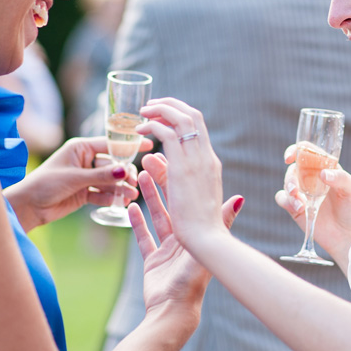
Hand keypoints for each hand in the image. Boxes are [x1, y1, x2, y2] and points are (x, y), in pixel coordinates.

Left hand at [5, 136, 152, 232]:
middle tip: (134, 182)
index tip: (147, 145)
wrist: (29, 207)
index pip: (109, 144)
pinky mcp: (85, 193)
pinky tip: (121, 202)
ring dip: (120, 188)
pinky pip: (103, 193)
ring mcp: (86, 177)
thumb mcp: (75, 178)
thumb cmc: (46, 184)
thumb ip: (101, 176)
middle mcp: (85, 161)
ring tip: (131, 195)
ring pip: (109, 181)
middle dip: (124, 173)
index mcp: (80, 148)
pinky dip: (111, 198)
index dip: (128, 146)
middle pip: (112, 164)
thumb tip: (124, 171)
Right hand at [130, 152, 243, 317]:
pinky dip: (137, 223)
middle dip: (162, 182)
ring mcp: (168, 250)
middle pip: (172, 203)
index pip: (188, 199)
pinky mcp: (153, 261)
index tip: (174, 159)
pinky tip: (130, 207)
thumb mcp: (205, 247)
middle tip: (150, 161)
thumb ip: (221, 221)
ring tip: (140, 176)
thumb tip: (240, 198)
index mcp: (197, 233)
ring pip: (157, 217)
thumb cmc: (192, 282)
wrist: (174, 311)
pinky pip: (143, 238)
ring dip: (149, 197)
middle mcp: (184, 238)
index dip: (181, 179)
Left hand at [137, 98, 229, 259]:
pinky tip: (139, 131)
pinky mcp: (182, 169)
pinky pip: (167, 136)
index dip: (180, 116)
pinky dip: (152, 127)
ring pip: (180, 121)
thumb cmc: (200, 231)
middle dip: (170, 106)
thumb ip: (175, 180)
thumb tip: (164, 165)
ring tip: (142, 113)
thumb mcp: (189, 201)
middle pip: (192, 117)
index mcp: (211, 166)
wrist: (207, 244)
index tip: (163, 115)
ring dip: (160, 111)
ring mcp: (196, 162)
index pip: (198, 129)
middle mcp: (206, 159)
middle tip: (150, 106)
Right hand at [275, 145, 350, 269]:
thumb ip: (341, 178)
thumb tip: (323, 174)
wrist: (349, 237)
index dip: (296, 150)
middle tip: (295, 190)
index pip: (307, 152)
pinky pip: (283, 198)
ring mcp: (303, 193)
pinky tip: (299, 209)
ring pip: (286, 183)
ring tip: (300, 203)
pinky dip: (287, 201)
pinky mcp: (296, 208)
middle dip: (290, 177)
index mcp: (326, 168)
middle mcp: (312, 178)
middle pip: (294, 168)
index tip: (291, 156)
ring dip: (289, 189)